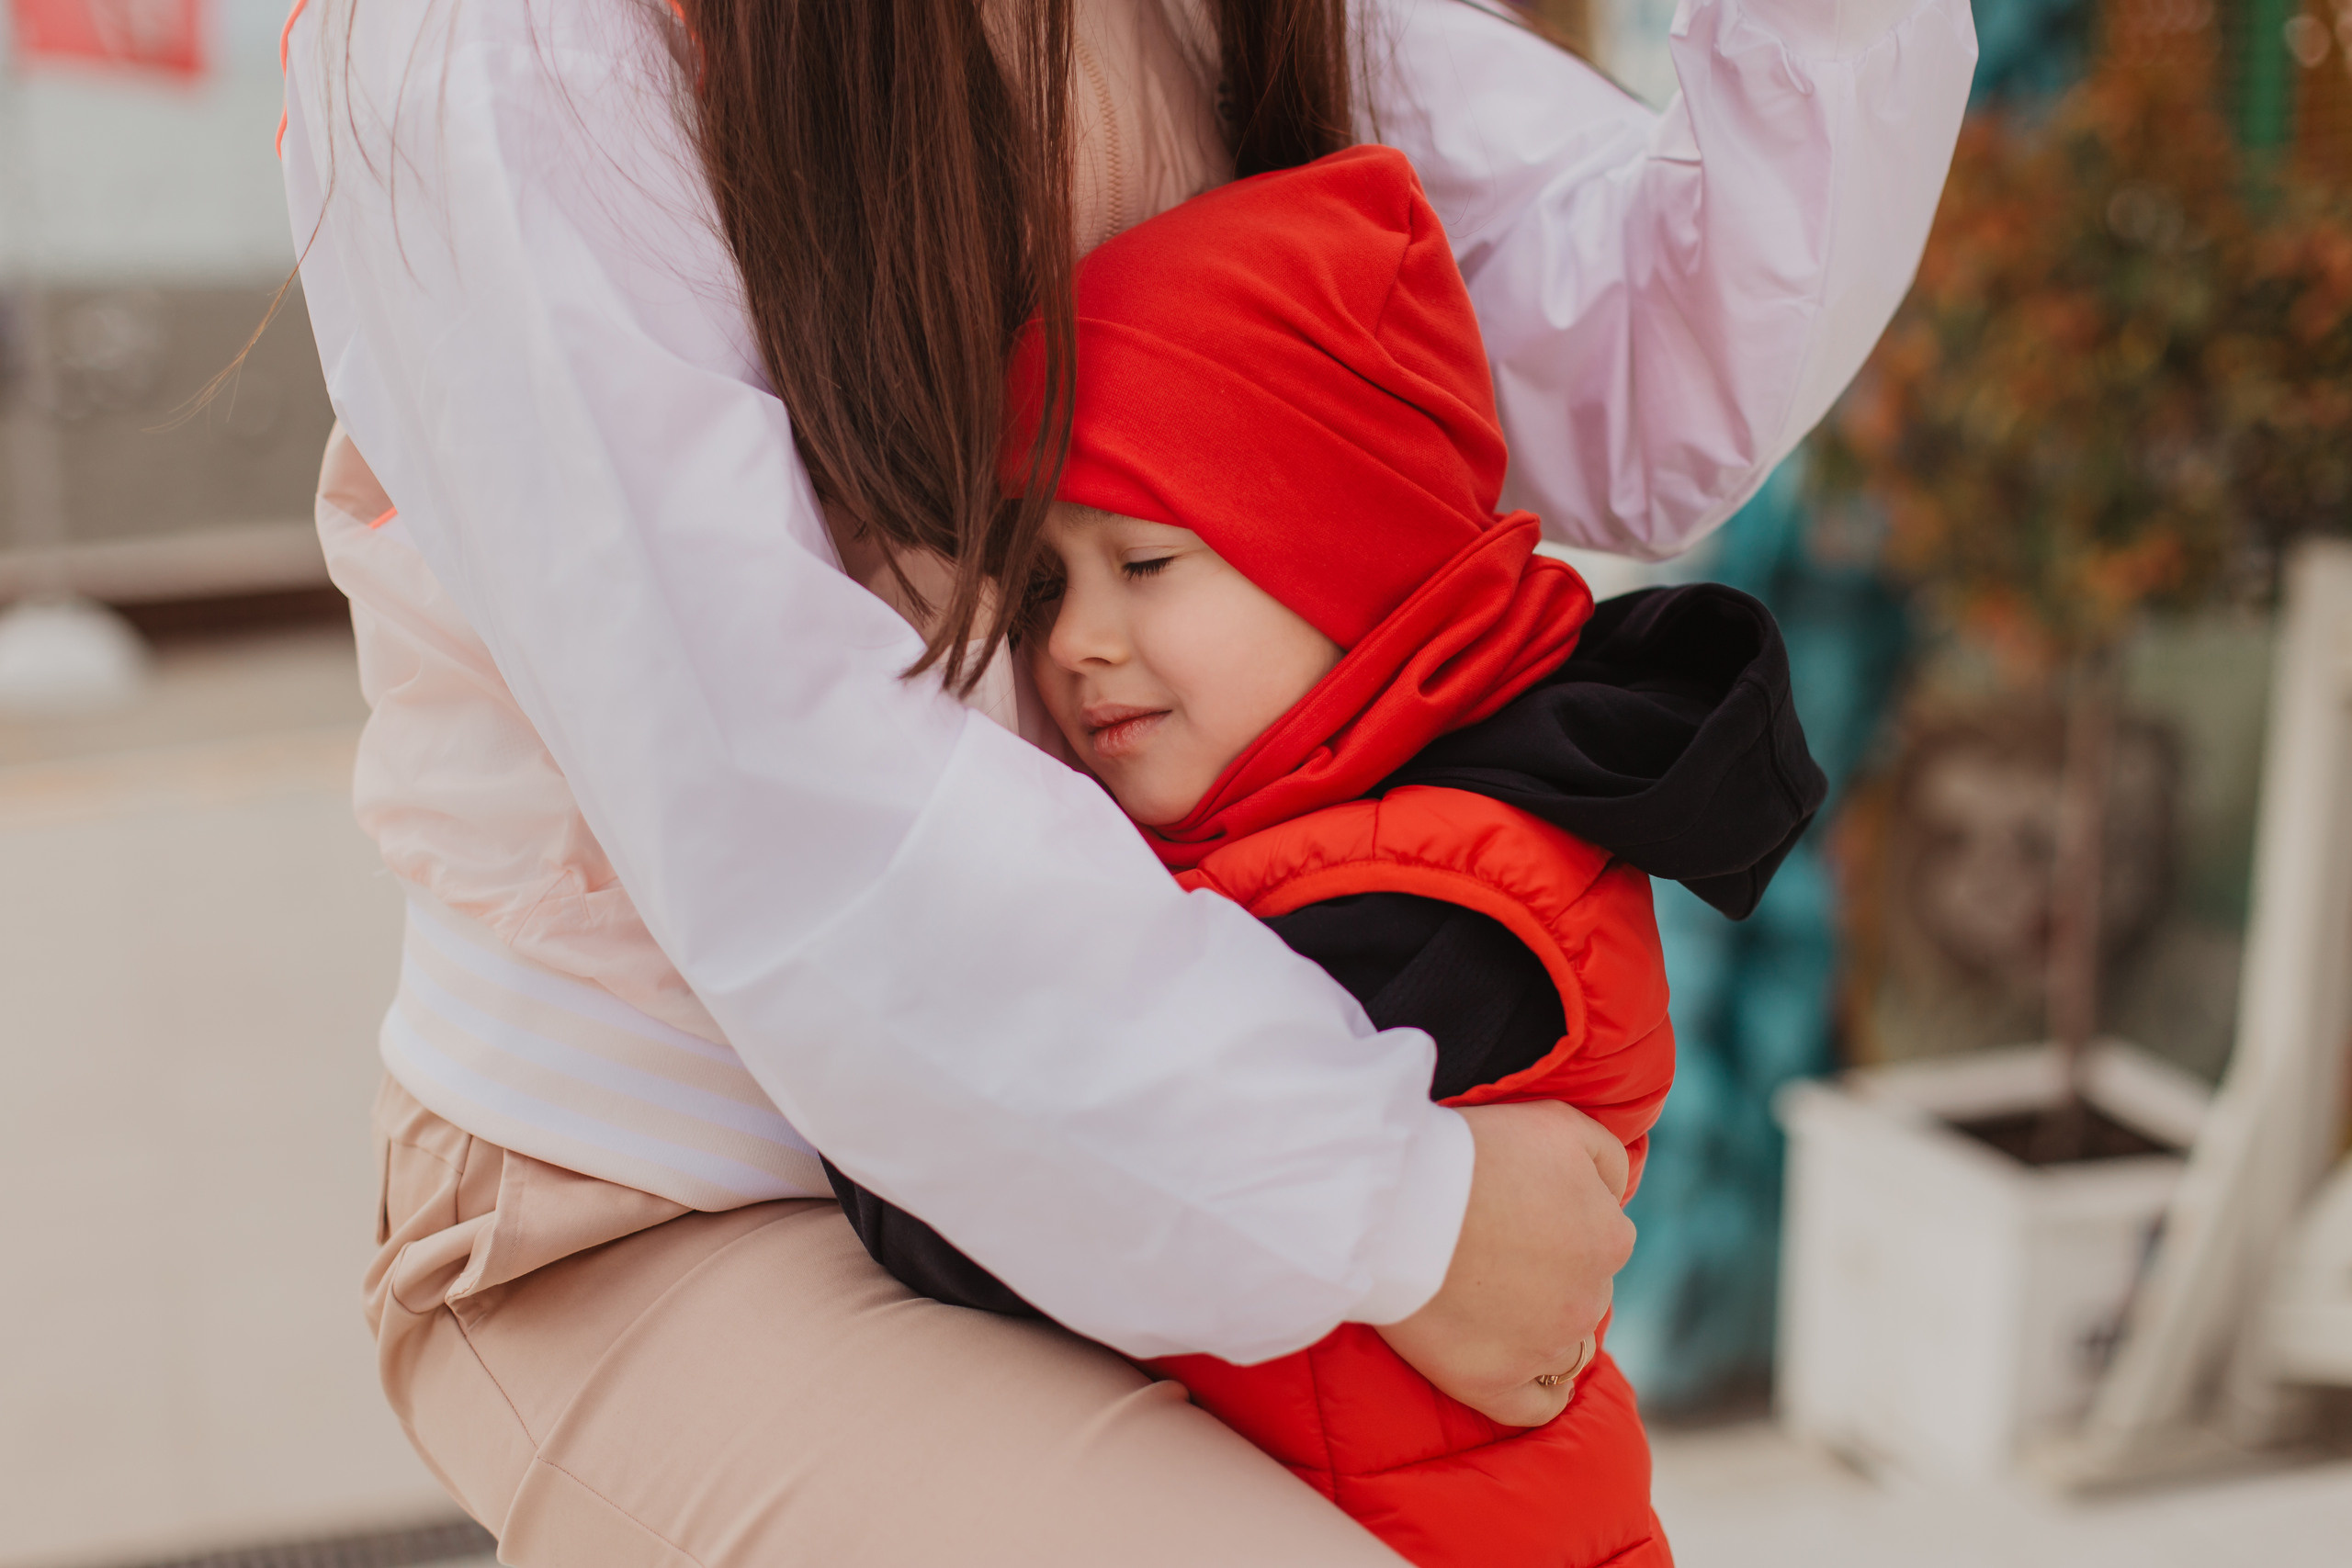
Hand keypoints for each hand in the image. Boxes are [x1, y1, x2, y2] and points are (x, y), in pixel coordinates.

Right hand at [1374, 1100, 1632, 1427]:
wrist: (1397, 1199)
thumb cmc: (1472, 1152)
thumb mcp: (1557, 1121)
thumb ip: (1606, 1156)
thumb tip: (1619, 1191)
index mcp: (1609, 1238)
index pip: (1601, 1238)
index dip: (1560, 1225)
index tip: (1516, 1216)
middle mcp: (1589, 1299)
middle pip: (1582, 1293)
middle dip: (1550, 1278)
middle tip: (1491, 1254)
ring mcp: (1543, 1348)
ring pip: (1563, 1349)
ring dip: (1539, 1331)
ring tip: (1488, 1307)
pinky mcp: (1494, 1385)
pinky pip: (1536, 1407)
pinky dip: (1533, 1393)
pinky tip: (1515, 1371)